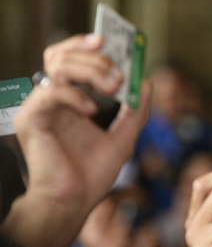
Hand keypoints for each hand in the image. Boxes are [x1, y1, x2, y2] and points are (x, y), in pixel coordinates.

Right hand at [3, 34, 150, 246]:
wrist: (73, 203)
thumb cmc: (92, 176)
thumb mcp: (123, 139)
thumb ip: (135, 113)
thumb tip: (146, 82)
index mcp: (69, 101)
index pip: (72, 59)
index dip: (89, 47)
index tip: (114, 43)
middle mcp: (51, 100)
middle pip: (62, 55)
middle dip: (94, 58)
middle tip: (118, 73)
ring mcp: (39, 107)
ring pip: (57, 66)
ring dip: (89, 70)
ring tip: (112, 86)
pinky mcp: (31, 119)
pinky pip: (51, 92)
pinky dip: (75, 96)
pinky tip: (91, 110)